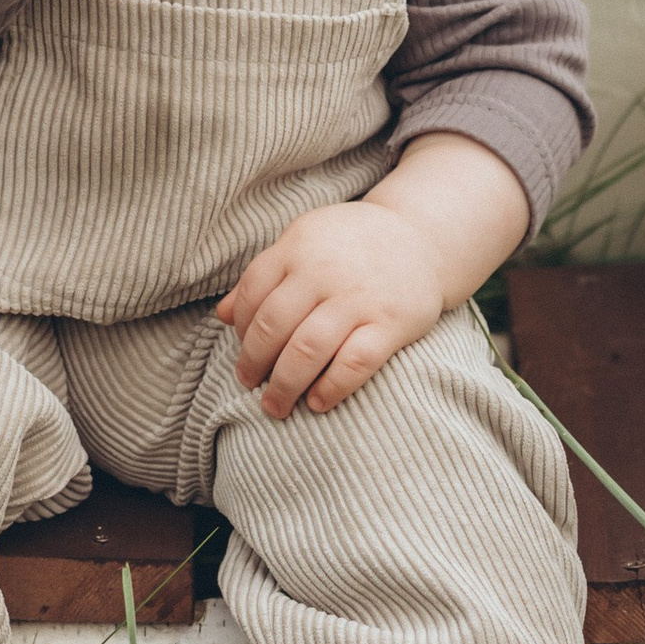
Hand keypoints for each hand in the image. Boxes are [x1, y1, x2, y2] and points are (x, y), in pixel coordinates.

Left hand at [215, 197, 447, 417]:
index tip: (244, 354)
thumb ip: (265, 276)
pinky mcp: (391, 323)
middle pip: (274, 326)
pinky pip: (354, 363)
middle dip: (254, 363)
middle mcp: (324, 270)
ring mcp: (358, 297)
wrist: (422, 237)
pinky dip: (331, 388)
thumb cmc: (351, 246)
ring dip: (285, 385)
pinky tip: (318, 402)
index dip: (241, 330)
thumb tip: (222, 315)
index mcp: (298, 246)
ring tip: (275, 406)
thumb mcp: (304, 242)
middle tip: (250, 385)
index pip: (253, 293)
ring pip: (308, 349)